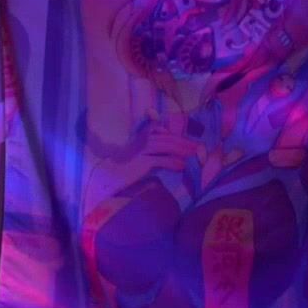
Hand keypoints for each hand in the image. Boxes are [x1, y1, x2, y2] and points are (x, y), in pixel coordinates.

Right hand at [86, 110, 203, 205]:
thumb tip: (167, 151)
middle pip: (169, 139)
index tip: (190, 142)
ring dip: (183, 151)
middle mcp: (143, 140)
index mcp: (142, 136)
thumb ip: (151, 148)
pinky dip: (174, 163)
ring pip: (168, 147)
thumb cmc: (123, 166)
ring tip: (195, 156)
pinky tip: (182, 167)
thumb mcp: (137, 152)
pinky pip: (163, 160)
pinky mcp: (143, 162)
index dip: (179, 137)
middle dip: (186, 143)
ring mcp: (143, 150)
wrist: (108, 175)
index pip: (164, 132)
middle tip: (200, 148)